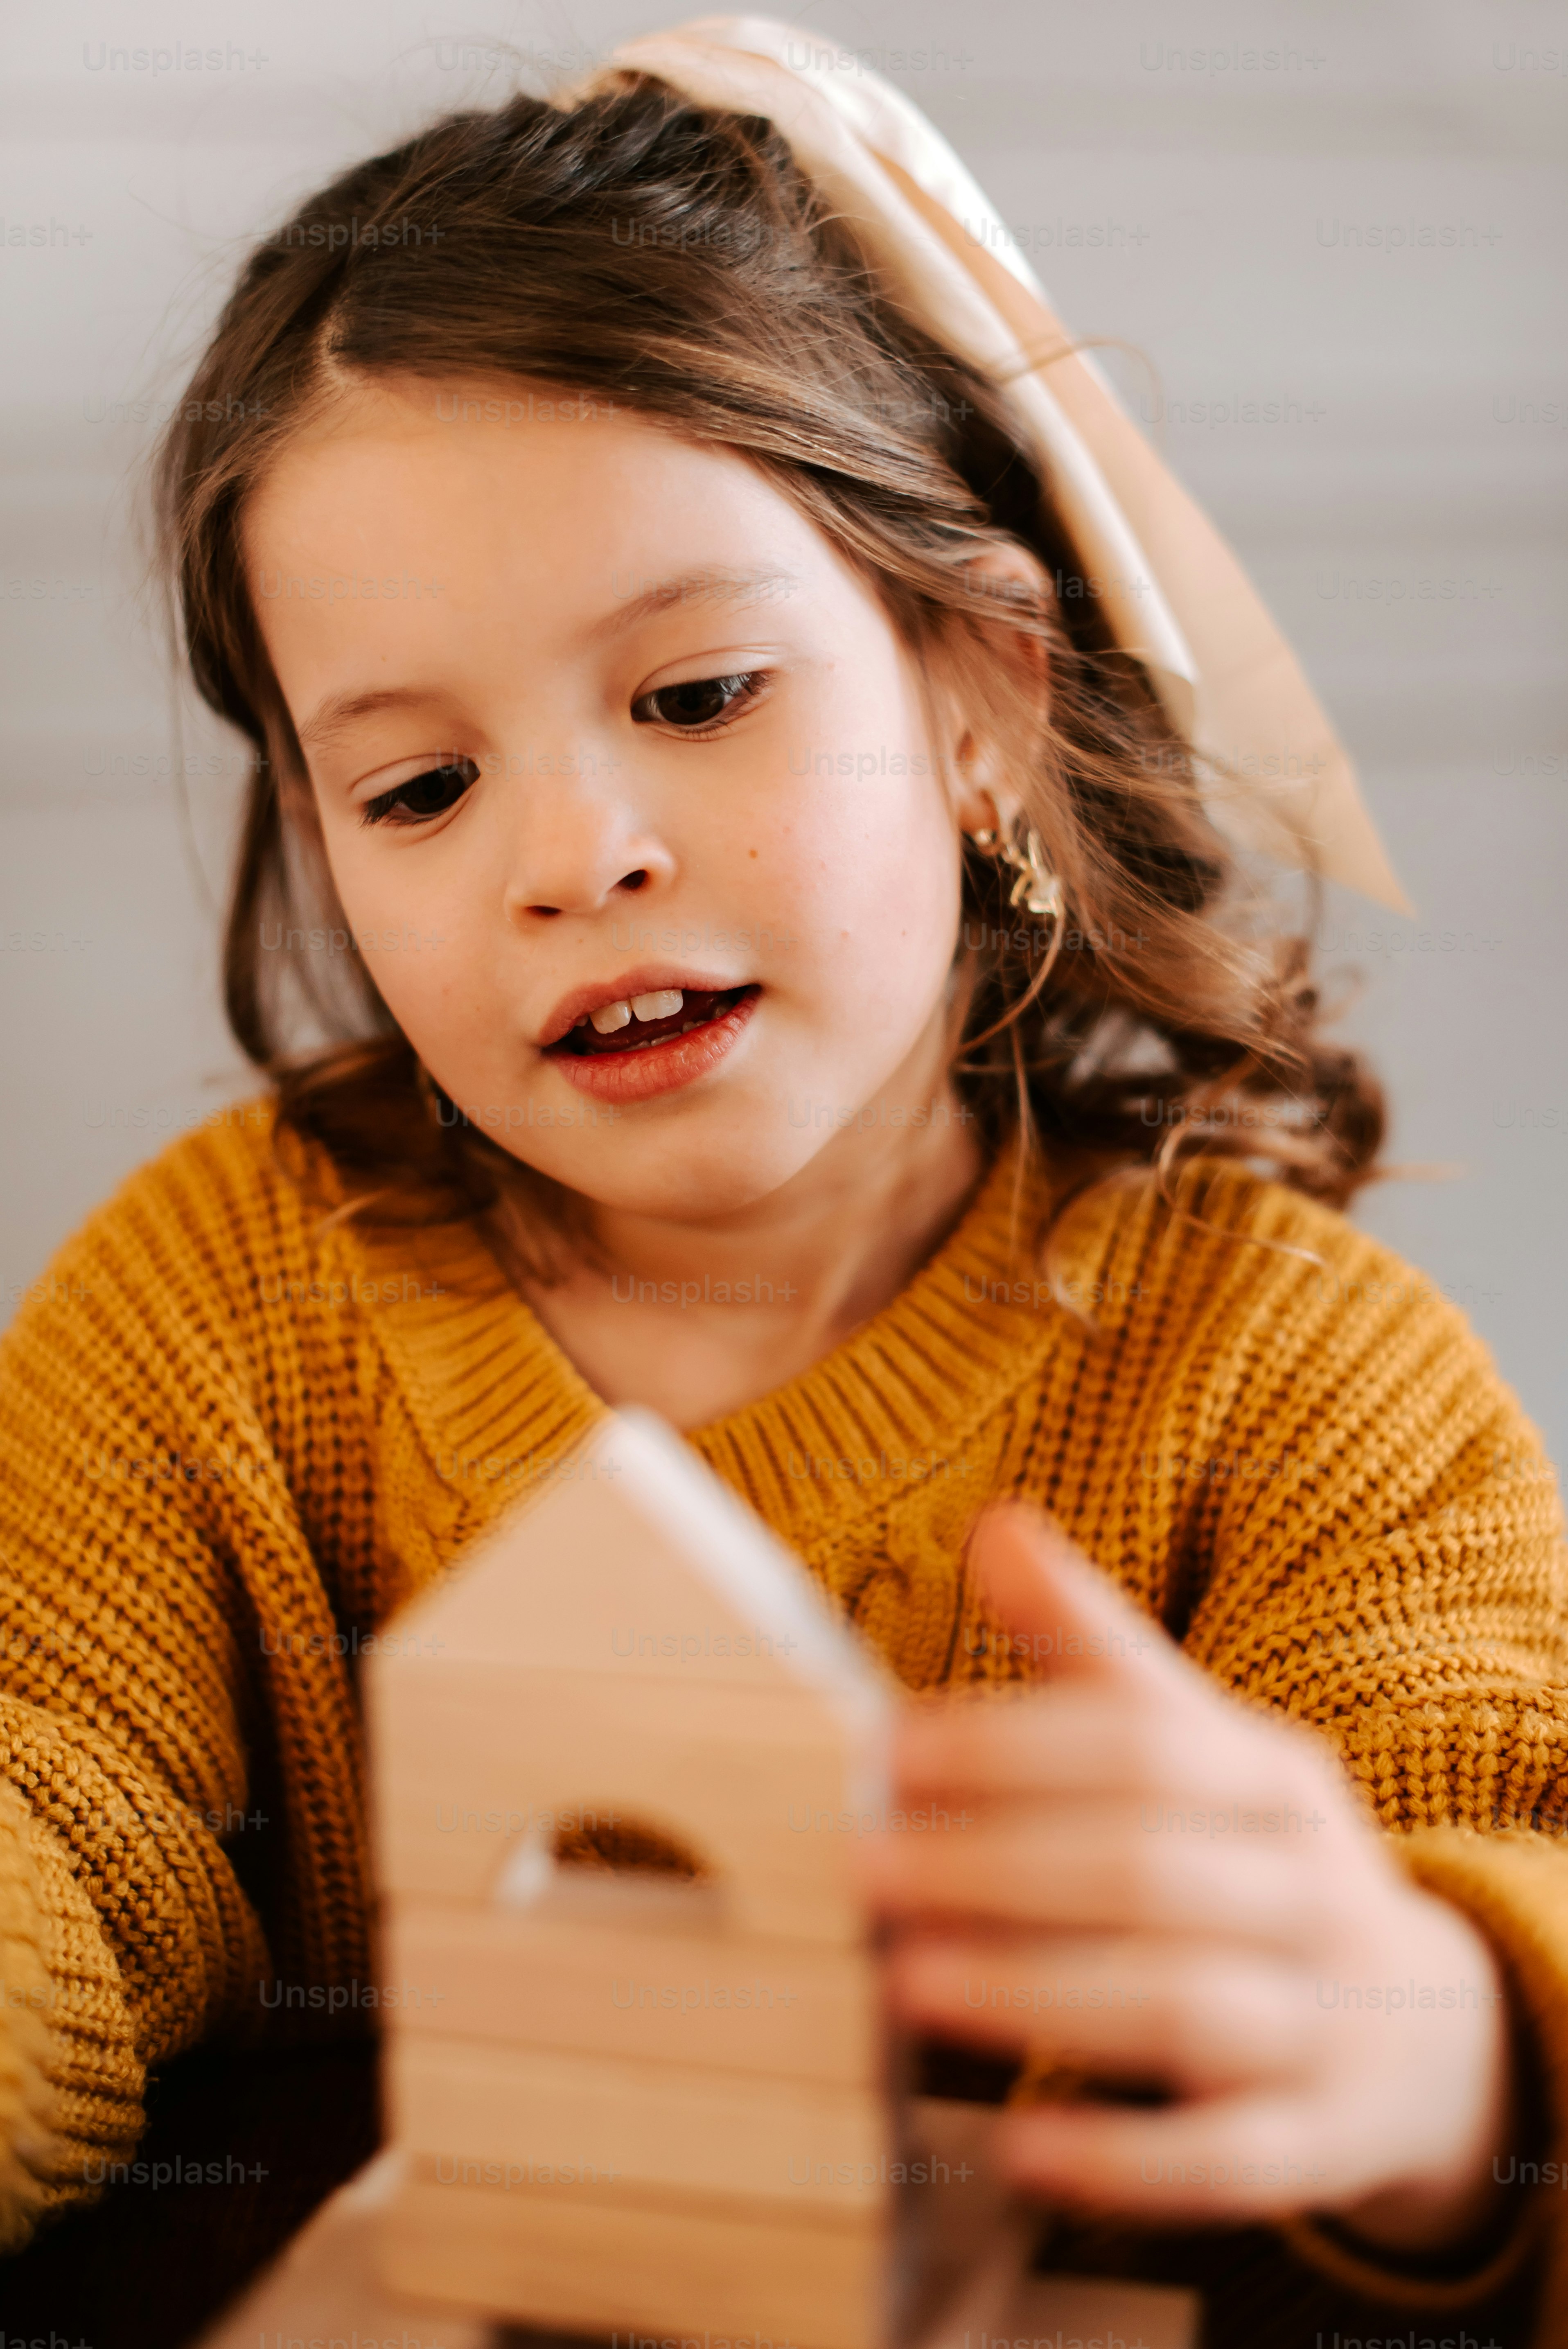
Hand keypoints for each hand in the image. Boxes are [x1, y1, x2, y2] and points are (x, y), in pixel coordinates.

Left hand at [861, 1504, 1515, 2248]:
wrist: (1427, 2025)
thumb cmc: (1252, 1858)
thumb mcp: (1198, 1743)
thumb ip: (1089, 1647)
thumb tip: (994, 1525)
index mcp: (1269, 1776)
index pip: (1138, 1745)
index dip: (1007, 1744)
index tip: (882, 1751)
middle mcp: (1308, 1889)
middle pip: (1147, 1870)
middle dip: (994, 1867)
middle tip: (859, 1869)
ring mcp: (1322, 2022)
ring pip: (1179, 2007)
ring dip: (1033, 1994)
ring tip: (904, 1981)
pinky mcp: (1316, 2143)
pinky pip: (1223, 2159)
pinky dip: (1121, 2157)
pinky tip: (1014, 2145)